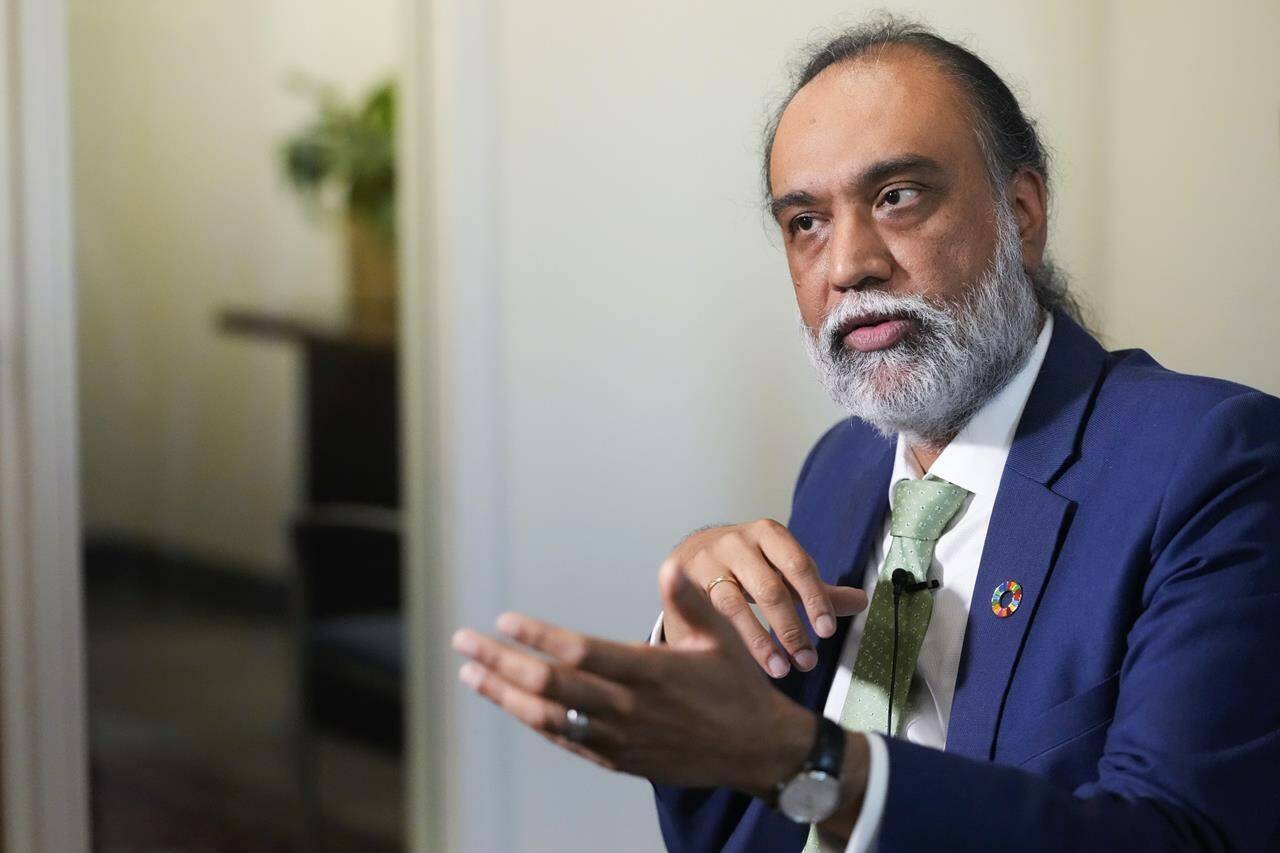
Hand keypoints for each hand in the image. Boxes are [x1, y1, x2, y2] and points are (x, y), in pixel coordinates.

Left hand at [451, 562, 817, 797]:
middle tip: (464, 642)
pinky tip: (510, 703)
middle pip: (550, 685)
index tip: (504, 619)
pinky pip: (565, 740)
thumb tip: (669, 565)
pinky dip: (533, 720)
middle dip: (500, 662)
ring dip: (504, 694)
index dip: (538, 636)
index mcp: (650, 672)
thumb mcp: (722, 638)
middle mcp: (628, 708)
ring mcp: (620, 738)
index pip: (580, 652)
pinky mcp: (619, 759)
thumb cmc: (739, 686)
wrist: (757, 751)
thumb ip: (690, 601)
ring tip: (470, 673)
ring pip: (548, 717)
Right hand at [660, 520, 867, 678]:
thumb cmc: (748, 567)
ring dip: (758, 641)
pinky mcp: (682, 579)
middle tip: (806, 662)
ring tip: (779, 670)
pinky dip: (717, 633)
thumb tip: (862, 601)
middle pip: (768, 588)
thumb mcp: (783, 572)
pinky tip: (728, 657)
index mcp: (770, 534)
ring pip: (734, 604)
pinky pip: (702, 611)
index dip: (815, 600)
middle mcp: (738, 542)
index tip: (826, 632)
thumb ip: (817, 591)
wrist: (693, 554)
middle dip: (790, 629)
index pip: (799, 567)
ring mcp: (708, 560)